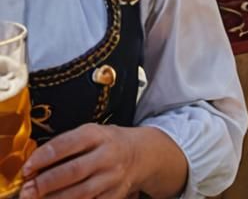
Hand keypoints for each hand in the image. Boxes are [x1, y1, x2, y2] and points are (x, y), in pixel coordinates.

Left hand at [20, 124, 168, 198]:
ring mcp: (113, 177)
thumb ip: (64, 146)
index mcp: (97, 135)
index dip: (43, 158)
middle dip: (46, 183)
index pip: (66, 144)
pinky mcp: (116, 194)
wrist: (141, 154)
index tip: (26, 169)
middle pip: (73, 171)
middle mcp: (108, 155)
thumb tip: (33, 167)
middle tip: (27, 191)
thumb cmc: (106, 144)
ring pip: (81, 192)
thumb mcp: (90, 134)